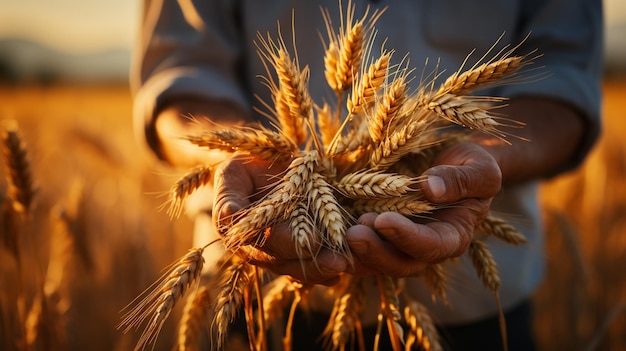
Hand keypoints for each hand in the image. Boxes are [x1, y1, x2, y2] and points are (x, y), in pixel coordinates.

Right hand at [213, 155, 347, 285]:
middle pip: (287, 263)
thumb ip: (230, 195)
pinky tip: (351, 269)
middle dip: (314, 263)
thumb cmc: (246, 166)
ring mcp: (279, 256)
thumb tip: (230, 214)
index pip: (264, 241)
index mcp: (238, 234)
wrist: (261, 168)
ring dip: (326, 270)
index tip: (313, 239)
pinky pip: (314, 269)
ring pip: (302, 270)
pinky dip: (331, 270)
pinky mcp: (298, 254)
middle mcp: (257, 251)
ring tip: (349, 265)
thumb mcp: (232, 173)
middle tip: (340, 261)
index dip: (288, 242)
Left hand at [345, 142, 501, 276]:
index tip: (384, 221)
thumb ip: (462, 181)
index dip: (407, 238)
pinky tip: (323, 229)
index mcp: (452, 236)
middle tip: (353, 234)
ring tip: (337, 231)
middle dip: (375, 252)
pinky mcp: (375, 233)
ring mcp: (396, 243)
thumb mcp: (479, 168)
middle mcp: (422, 247)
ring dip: (354, 251)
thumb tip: (431, 190)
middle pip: (398, 263)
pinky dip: (340, 242)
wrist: (451, 160)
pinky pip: (357, 246)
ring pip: (373, 261)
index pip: (430, 246)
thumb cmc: (469, 163)